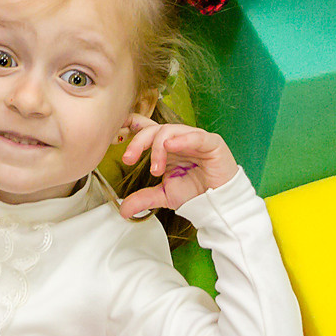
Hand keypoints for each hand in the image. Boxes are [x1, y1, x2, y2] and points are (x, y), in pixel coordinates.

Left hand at [118, 117, 239, 217]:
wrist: (219, 204)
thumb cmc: (196, 193)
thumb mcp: (164, 195)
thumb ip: (143, 198)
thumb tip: (123, 210)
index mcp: (166, 147)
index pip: (147, 129)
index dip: (132, 125)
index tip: (117, 131)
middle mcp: (178, 139)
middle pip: (154, 129)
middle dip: (138, 142)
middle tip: (129, 158)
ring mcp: (194, 139)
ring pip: (170, 130)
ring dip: (157, 148)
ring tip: (156, 169)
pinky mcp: (211, 143)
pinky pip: (195, 136)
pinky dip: (181, 139)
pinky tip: (170, 146)